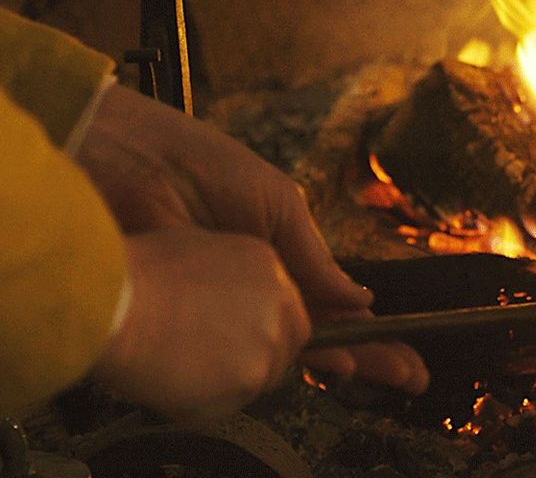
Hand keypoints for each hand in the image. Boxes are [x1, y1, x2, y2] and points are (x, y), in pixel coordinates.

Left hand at [77, 84, 427, 395]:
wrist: (128, 162)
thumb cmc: (198, 164)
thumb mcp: (276, 202)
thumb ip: (315, 258)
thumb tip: (360, 300)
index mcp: (278, 253)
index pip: (330, 300)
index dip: (366, 327)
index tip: (402, 351)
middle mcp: (255, 284)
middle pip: (316, 330)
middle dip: (364, 352)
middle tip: (407, 374)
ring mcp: (227, 304)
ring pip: (284, 344)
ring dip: (330, 361)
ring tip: (366, 372)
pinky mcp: (196, 319)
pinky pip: (242, 346)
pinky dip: (280, 357)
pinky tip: (315, 366)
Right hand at [93, 228, 308, 419]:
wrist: (114, 305)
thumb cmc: (136, 276)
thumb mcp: (193, 248)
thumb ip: (226, 276)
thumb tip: (221, 297)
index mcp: (267, 266)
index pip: (286, 307)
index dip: (262, 326)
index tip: (240, 336)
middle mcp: (277, 304)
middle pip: (286, 343)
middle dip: (256, 356)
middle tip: (214, 359)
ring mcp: (267, 344)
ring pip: (262, 377)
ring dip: (230, 380)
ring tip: (183, 365)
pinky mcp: (248, 380)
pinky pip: (234, 403)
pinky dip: (207, 402)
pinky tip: (175, 380)